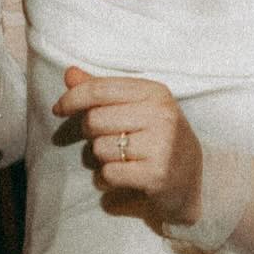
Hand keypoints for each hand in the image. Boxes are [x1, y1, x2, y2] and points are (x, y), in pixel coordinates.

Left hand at [52, 67, 202, 224]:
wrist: (194, 181)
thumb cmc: (158, 139)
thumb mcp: (137, 108)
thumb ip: (102, 91)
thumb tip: (69, 73)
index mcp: (156, 92)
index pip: (100, 89)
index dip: (72, 98)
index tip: (59, 109)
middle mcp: (161, 115)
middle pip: (94, 120)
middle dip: (92, 133)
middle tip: (111, 140)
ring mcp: (161, 145)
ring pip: (99, 149)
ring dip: (103, 158)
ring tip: (125, 159)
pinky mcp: (156, 175)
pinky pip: (108, 173)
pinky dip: (110, 178)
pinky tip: (127, 176)